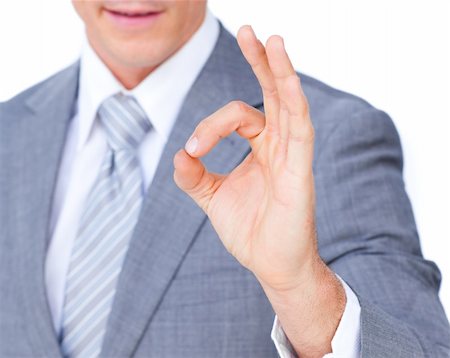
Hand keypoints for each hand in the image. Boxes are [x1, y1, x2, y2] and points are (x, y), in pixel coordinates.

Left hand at [174, 25, 315, 290]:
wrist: (271, 264)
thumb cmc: (249, 230)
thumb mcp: (211, 197)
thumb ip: (194, 174)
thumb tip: (179, 153)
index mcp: (261, 147)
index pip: (237, 116)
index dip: (210, 126)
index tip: (192, 150)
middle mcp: (279, 145)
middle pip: (272, 93)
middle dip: (260, 61)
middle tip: (248, 31)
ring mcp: (292, 155)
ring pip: (289, 103)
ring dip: (280, 71)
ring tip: (271, 39)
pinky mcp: (300, 170)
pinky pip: (300, 129)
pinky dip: (293, 101)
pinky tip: (286, 78)